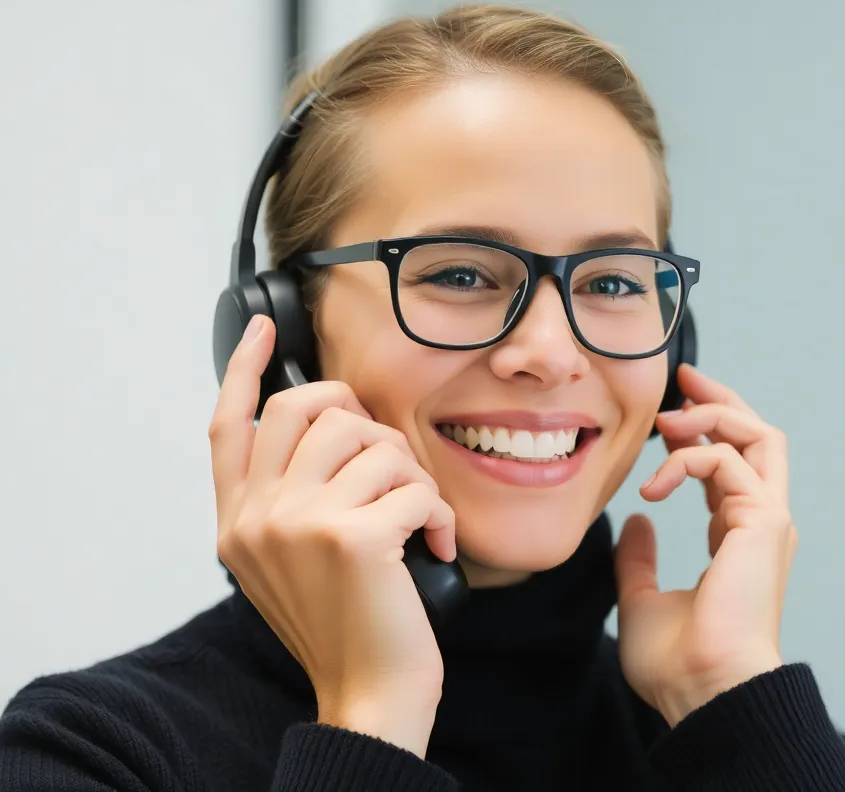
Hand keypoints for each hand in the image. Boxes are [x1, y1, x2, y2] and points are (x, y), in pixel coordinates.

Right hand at [209, 315, 456, 756]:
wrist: (367, 694)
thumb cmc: (344, 625)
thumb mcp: (288, 560)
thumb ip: (286, 498)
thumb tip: (326, 427)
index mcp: (236, 520)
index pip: (228, 425)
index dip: (244, 368)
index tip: (261, 327)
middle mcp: (256, 517)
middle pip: (308, 409)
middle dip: (363, 420)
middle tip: (390, 465)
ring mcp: (299, 524)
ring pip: (372, 441)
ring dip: (410, 475)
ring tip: (416, 517)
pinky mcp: (353, 539)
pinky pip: (414, 485)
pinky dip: (440, 513)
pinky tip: (439, 545)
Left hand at [615, 364, 796, 726]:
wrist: (706, 692)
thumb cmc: (680, 663)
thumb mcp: (643, 600)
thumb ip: (639, 560)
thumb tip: (633, 522)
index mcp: (739, 540)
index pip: (730, 468)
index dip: (702, 435)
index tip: (667, 416)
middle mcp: (761, 524)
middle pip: (760, 438)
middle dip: (722, 402)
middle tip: (682, 380)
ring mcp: (769, 521)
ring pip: (760, 436)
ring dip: (712, 414)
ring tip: (667, 420)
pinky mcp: (765, 521)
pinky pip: (728, 461)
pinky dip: (688, 459)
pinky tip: (653, 484)